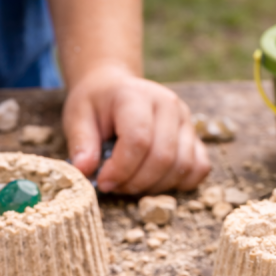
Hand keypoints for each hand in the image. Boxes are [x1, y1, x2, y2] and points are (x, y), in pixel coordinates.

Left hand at [64, 64, 210, 193]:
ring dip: (155, 186)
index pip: (138, 140)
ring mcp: (186, 120)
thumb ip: (81, 143)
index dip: (121, 170)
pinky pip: (199, 168)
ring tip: (130, 183)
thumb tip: (85, 170)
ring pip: (182, 166)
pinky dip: (179, 183)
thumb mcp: (77, 117)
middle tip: (114, 186)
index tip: (103, 182)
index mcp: (136, 96)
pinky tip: (155, 181)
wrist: (114, 89)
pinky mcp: (195, 136)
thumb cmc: (96, 105)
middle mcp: (168, 105)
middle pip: (163, 158)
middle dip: (136, 183)